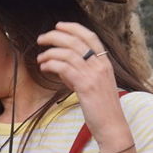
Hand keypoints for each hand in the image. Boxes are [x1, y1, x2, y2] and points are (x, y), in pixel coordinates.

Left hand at [36, 21, 130, 146]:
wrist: (112, 126)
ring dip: (49, 52)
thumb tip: (59, 64)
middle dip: (55, 36)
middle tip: (41, 39)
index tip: (59, 26)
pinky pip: (64, 67)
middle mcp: (101, 65)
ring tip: (40, 58)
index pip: (90, 36)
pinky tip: (44, 68)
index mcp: (105, 62)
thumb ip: (79, 72)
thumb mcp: (94, 85)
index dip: (73, 28)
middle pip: (75, 41)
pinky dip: (51, 64)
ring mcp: (94, 74)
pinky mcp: (85, 85)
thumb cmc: (102, 108)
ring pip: (67, 52)